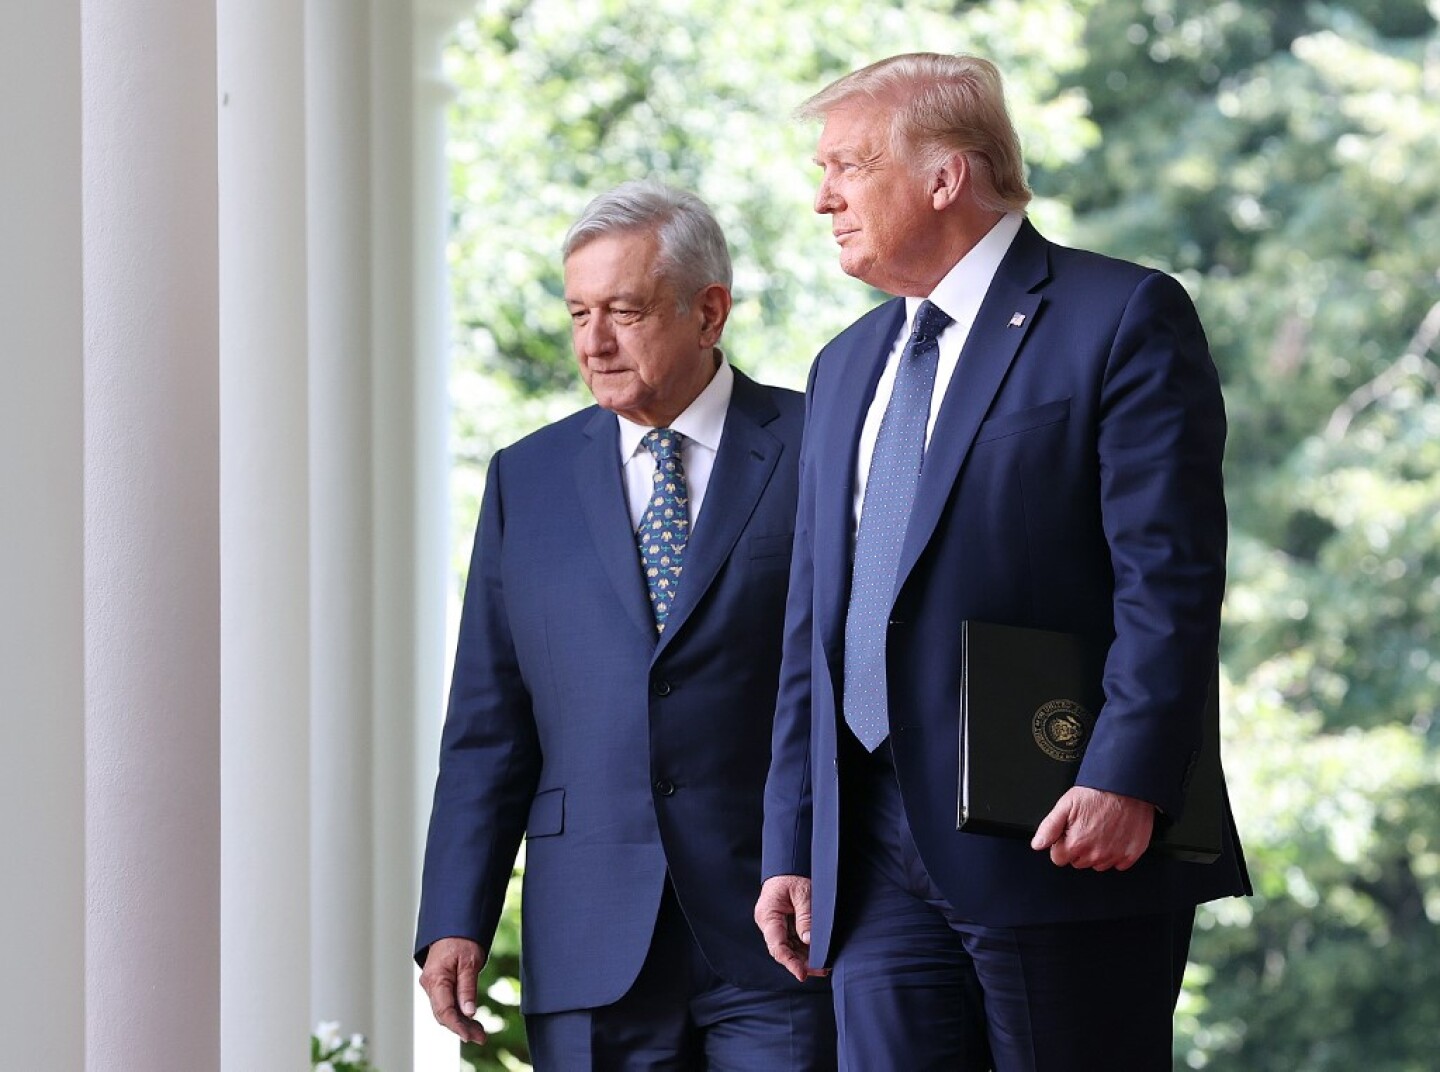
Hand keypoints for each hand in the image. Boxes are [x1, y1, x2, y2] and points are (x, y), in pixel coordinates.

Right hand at [418, 936, 488, 1042]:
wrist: (453, 925)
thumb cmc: (461, 939)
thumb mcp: (470, 962)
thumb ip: (467, 987)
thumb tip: (469, 1012)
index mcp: (435, 978)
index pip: (444, 1010)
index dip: (456, 1026)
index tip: (469, 1036)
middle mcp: (430, 984)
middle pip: (444, 1014)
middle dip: (461, 1028)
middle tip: (481, 1038)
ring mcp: (433, 985)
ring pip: (445, 1011)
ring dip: (461, 1023)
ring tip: (480, 1033)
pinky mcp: (438, 985)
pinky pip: (446, 1003)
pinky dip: (458, 1013)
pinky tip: (471, 1021)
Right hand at [754, 875, 826, 981]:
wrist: (790, 862)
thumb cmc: (793, 874)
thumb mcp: (803, 893)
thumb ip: (805, 917)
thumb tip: (809, 941)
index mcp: (768, 915)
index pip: (777, 946)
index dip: (790, 963)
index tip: (802, 974)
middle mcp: (769, 923)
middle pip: (784, 950)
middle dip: (801, 963)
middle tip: (821, 970)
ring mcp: (776, 924)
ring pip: (789, 948)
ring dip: (805, 958)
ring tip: (823, 965)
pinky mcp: (784, 923)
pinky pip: (793, 940)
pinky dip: (805, 948)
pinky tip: (818, 954)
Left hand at [1031, 785, 1155, 871]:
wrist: (1126, 787)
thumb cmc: (1098, 792)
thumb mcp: (1066, 804)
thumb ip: (1049, 827)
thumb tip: (1037, 844)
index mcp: (1077, 843)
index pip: (1059, 858)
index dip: (1061, 844)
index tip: (1068, 833)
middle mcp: (1096, 854)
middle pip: (1078, 862)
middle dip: (1078, 848)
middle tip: (1086, 827)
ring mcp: (1115, 856)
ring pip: (1097, 864)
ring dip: (1097, 852)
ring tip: (1101, 829)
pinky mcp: (1130, 855)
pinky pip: (1118, 864)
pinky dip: (1116, 853)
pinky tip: (1114, 836)